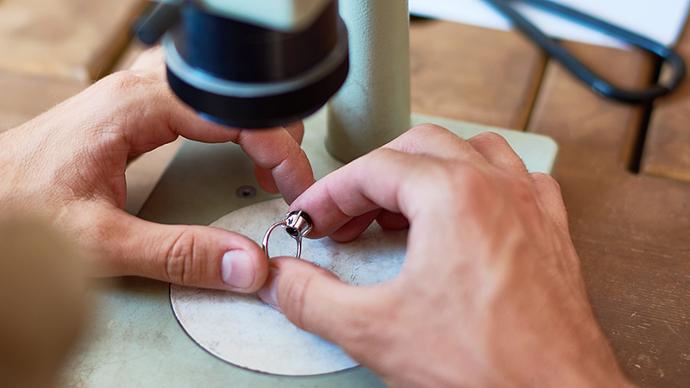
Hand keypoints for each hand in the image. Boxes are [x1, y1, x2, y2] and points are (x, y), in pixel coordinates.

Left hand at [0, 48, 313, 291]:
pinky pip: (195, 98)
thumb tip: (247, 264)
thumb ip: (178, 255)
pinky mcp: (128, 107)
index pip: (235, 115)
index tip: (294, 187)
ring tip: (265, 161)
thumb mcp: (101, 243)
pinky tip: (228, 143)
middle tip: (285, 178)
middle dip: (272, 131)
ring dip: (249, 121)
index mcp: (135, 109)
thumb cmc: (18, 209)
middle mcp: (135, 91)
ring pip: (215, 89)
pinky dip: (225, 120)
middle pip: (232, 93)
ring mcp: (131, 94)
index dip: (278, 150)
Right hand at [258, 126, 630, 386]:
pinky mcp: (550, 231)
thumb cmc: (490, 367)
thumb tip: (283, 281)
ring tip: (398, 206)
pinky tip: (467, 213)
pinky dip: (481, 184)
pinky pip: (515, 180)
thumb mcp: (374, 332)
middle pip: (418, 148)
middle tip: (346, 217)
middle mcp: (497, 188)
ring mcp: (529, 206)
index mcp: (453, 195)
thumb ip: (312, 300)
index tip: (312, 217)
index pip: (373, 169)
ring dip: (426, 171)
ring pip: (471, 151)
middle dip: (372, 178)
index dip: (330, 193)